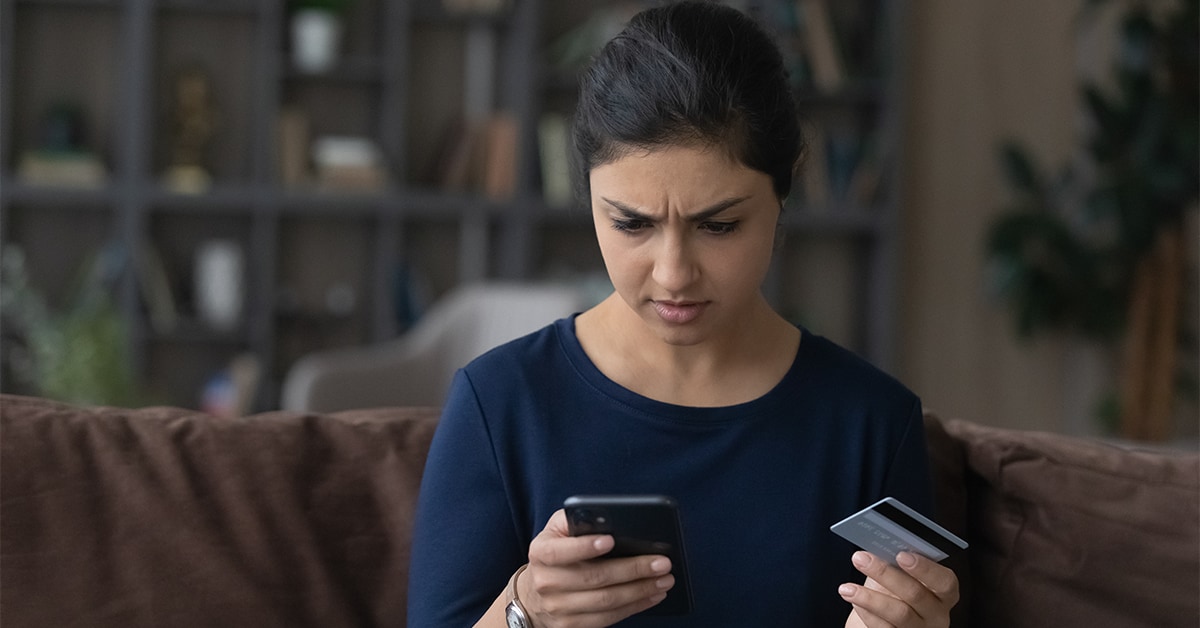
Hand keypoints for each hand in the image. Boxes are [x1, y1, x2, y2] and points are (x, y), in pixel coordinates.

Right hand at [520, 509, 673, 627]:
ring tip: (664, 580)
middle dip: (632, 569)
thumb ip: (576, 519)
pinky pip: (608, 618)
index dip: (585, 547)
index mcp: (541, 553)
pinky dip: (634, 607)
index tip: (610, 540)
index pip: (560, 551)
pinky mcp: (571, 626)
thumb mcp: (556, 531)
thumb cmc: (556, 553)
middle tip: (662, 562)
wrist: (535, 594)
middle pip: (594, 578)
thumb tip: (608, 517)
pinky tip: (651, 596)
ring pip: (606, 601)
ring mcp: (558, 608)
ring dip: (640, 591)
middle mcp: (546, 582)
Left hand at [840, 551, 958, 627]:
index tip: (901, 554)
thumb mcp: (901, 576)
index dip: (925, 568)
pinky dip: (866, 613)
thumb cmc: (895, 591)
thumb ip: (897, 564)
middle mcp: (936, 614)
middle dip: (885, 573)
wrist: (884, 620)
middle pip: (916, 594)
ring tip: (846, 587)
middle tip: (860, 558)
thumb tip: (878, 546)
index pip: (945, 582)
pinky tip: (853, 599)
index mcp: (943, 593)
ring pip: (899, 614)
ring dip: (869, 598)